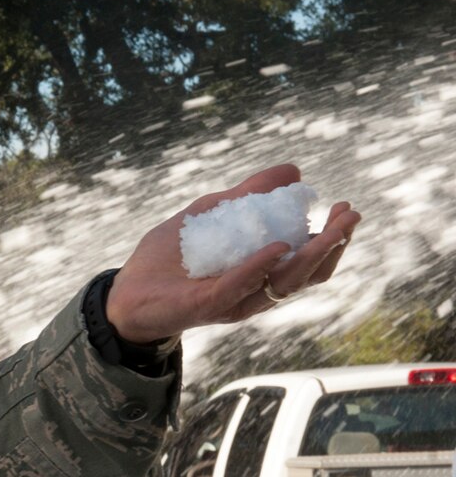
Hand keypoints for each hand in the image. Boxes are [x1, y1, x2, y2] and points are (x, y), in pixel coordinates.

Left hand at [106, 164, 361, 344]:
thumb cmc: (170, 256)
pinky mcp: (207, 305)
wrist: (126, 290)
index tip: (345, 206)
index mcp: (261, 271)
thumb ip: (249, 195)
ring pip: (283, 284)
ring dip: (310, 257)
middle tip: (349, 215)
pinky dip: (259, 267)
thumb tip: (294, 171)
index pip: (308, 258)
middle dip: (333, 244)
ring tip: (329, 231)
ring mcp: (233, 299)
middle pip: (307, 274)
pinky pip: (239, 287)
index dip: (332, 236)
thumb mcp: (211, 213)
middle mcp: (255, 289)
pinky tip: (276, 247)